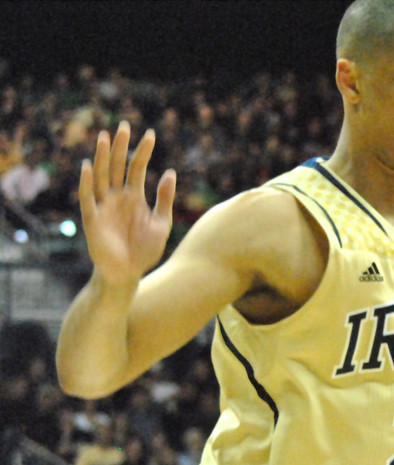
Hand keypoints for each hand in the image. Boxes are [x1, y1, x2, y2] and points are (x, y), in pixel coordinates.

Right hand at [80, 121, 175, 286]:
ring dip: (103, 157)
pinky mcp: (92, 218)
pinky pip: (87, 197)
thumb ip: (164, 199)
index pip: (137, 168)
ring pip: (101, 176)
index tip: (150, 134)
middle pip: (117, 166)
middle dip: (121, 146)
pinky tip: (89, 167)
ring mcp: (103, 206)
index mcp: (133, 197)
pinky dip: (87, 182)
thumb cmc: (144, 250)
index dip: (143, 151)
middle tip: (125, 125)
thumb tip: (170, 172)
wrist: (129, 273)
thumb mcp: (161, 223)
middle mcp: (117, 197)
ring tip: (106, 137)